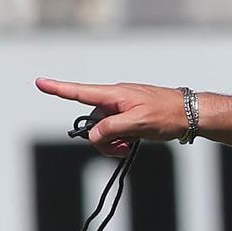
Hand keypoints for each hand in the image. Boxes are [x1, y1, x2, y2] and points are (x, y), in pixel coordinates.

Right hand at [36, 78, 187, 155]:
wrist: (192, 113)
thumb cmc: (168, 114)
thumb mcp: (138, 123)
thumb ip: (112, 128)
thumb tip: (93, 135)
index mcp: (114, 95)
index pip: (80, 92)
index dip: (58, 88)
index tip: (39, 82)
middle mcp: (115, 99)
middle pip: (92, 121)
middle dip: (100, 138)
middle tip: (121, 148)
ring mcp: (123, 108)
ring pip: (104, 129)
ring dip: (113, 142)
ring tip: (132, 146)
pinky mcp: (131, 116)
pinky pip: (117, 130)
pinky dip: (121, 140)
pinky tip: (135, 143)